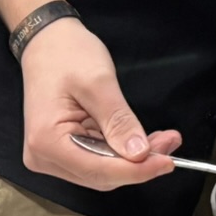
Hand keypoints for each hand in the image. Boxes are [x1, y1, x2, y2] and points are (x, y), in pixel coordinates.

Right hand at [20, 16, 180, 189]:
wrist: (48, 40)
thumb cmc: (67, 54)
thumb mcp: (98, 83)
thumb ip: (118, 120)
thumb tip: (140, 153)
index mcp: (46, 142)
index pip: (98, 171)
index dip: (136, 171)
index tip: (167, 162)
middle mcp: (44, 156)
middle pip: (101, 175)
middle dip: (139, 164)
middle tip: (170, 143)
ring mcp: (52, 155)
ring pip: (103, 170)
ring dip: (134, 159)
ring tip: (164, 139)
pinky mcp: (63, 149)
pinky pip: (98, 158)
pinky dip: (122, 151)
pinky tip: (144, 139)